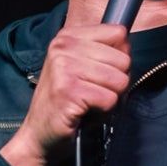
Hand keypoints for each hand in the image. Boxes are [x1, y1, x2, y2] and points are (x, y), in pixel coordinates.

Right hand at [0, 24, 129, 165]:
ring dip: (110, 98)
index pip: (118, 33)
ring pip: (119, 80)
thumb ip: (103, 52)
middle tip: (94, 92)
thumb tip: (128, 47)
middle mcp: (63, 47)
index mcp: (68, 36)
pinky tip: (85, 112)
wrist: (39, 132)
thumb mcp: (79, 65)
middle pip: (123, 59)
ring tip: (89, 102)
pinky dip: (103, 111)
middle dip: (116, 82)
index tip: (102, 71)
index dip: (119, 56)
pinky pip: (109, 99)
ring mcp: (64, 68)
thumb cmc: (64, 100)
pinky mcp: (68, 91)